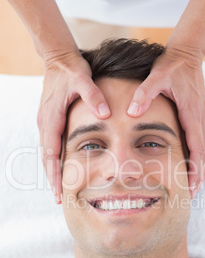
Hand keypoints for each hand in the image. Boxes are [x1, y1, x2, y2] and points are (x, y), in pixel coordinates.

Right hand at [37, 50, 110, 203]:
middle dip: (52, 179)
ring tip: (60, 189)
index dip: (54, 173)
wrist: (59, 58)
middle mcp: (46, 122)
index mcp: (52, 117)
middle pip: (47, 158)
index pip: (51, 152)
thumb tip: (104, 114)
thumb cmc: (71, 69)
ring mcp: (47, 122)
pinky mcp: (51, 120)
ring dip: (53, 171)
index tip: (58, 190)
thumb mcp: (83, 79)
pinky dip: (55, 160)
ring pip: (48, 153)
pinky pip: (51, 145)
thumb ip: (93, 96)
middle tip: (59, 199)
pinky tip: (63, 168)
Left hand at [127, 45, 204, 198]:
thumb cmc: (171, 65)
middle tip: (193, 193)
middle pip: (204, 153)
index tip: (191, 184)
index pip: (197, 146)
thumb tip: (132, 112)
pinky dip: (199, 155)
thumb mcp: (156, 76)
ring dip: (200, 167)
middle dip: (199, 173)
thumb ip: (144, 94)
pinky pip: (202, 140)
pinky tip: (192, 163)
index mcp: (191, 112)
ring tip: (193, 184)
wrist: (187, 52)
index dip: (195, 167)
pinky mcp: (199, 114)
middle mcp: (200, 116)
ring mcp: (202, 116)